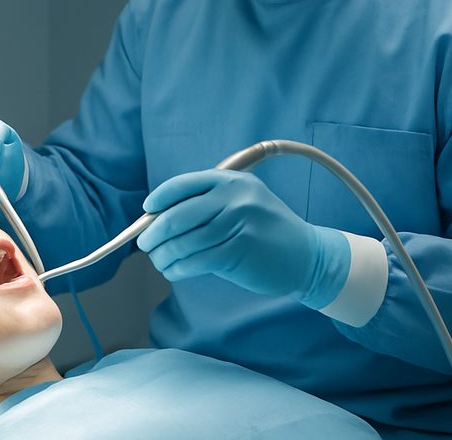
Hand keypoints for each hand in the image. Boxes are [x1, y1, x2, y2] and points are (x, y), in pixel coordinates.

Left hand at [137, 169, 347, 305]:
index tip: (146, 212)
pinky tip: (175, 271)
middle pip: (178, 215)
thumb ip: (208, 204)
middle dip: (154, 232)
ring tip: (160, 262)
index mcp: (232, 180)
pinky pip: (196, 261)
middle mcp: (234, 197)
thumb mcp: (242, 202)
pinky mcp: (239, 250)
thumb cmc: (265, 231)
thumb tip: (159, 218)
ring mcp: (238, 223)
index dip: (159, 198)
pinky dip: (179, 268)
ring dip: (164, 255)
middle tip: (146, 244)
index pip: (183, 184)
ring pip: (184, 242)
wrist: (305, 255)